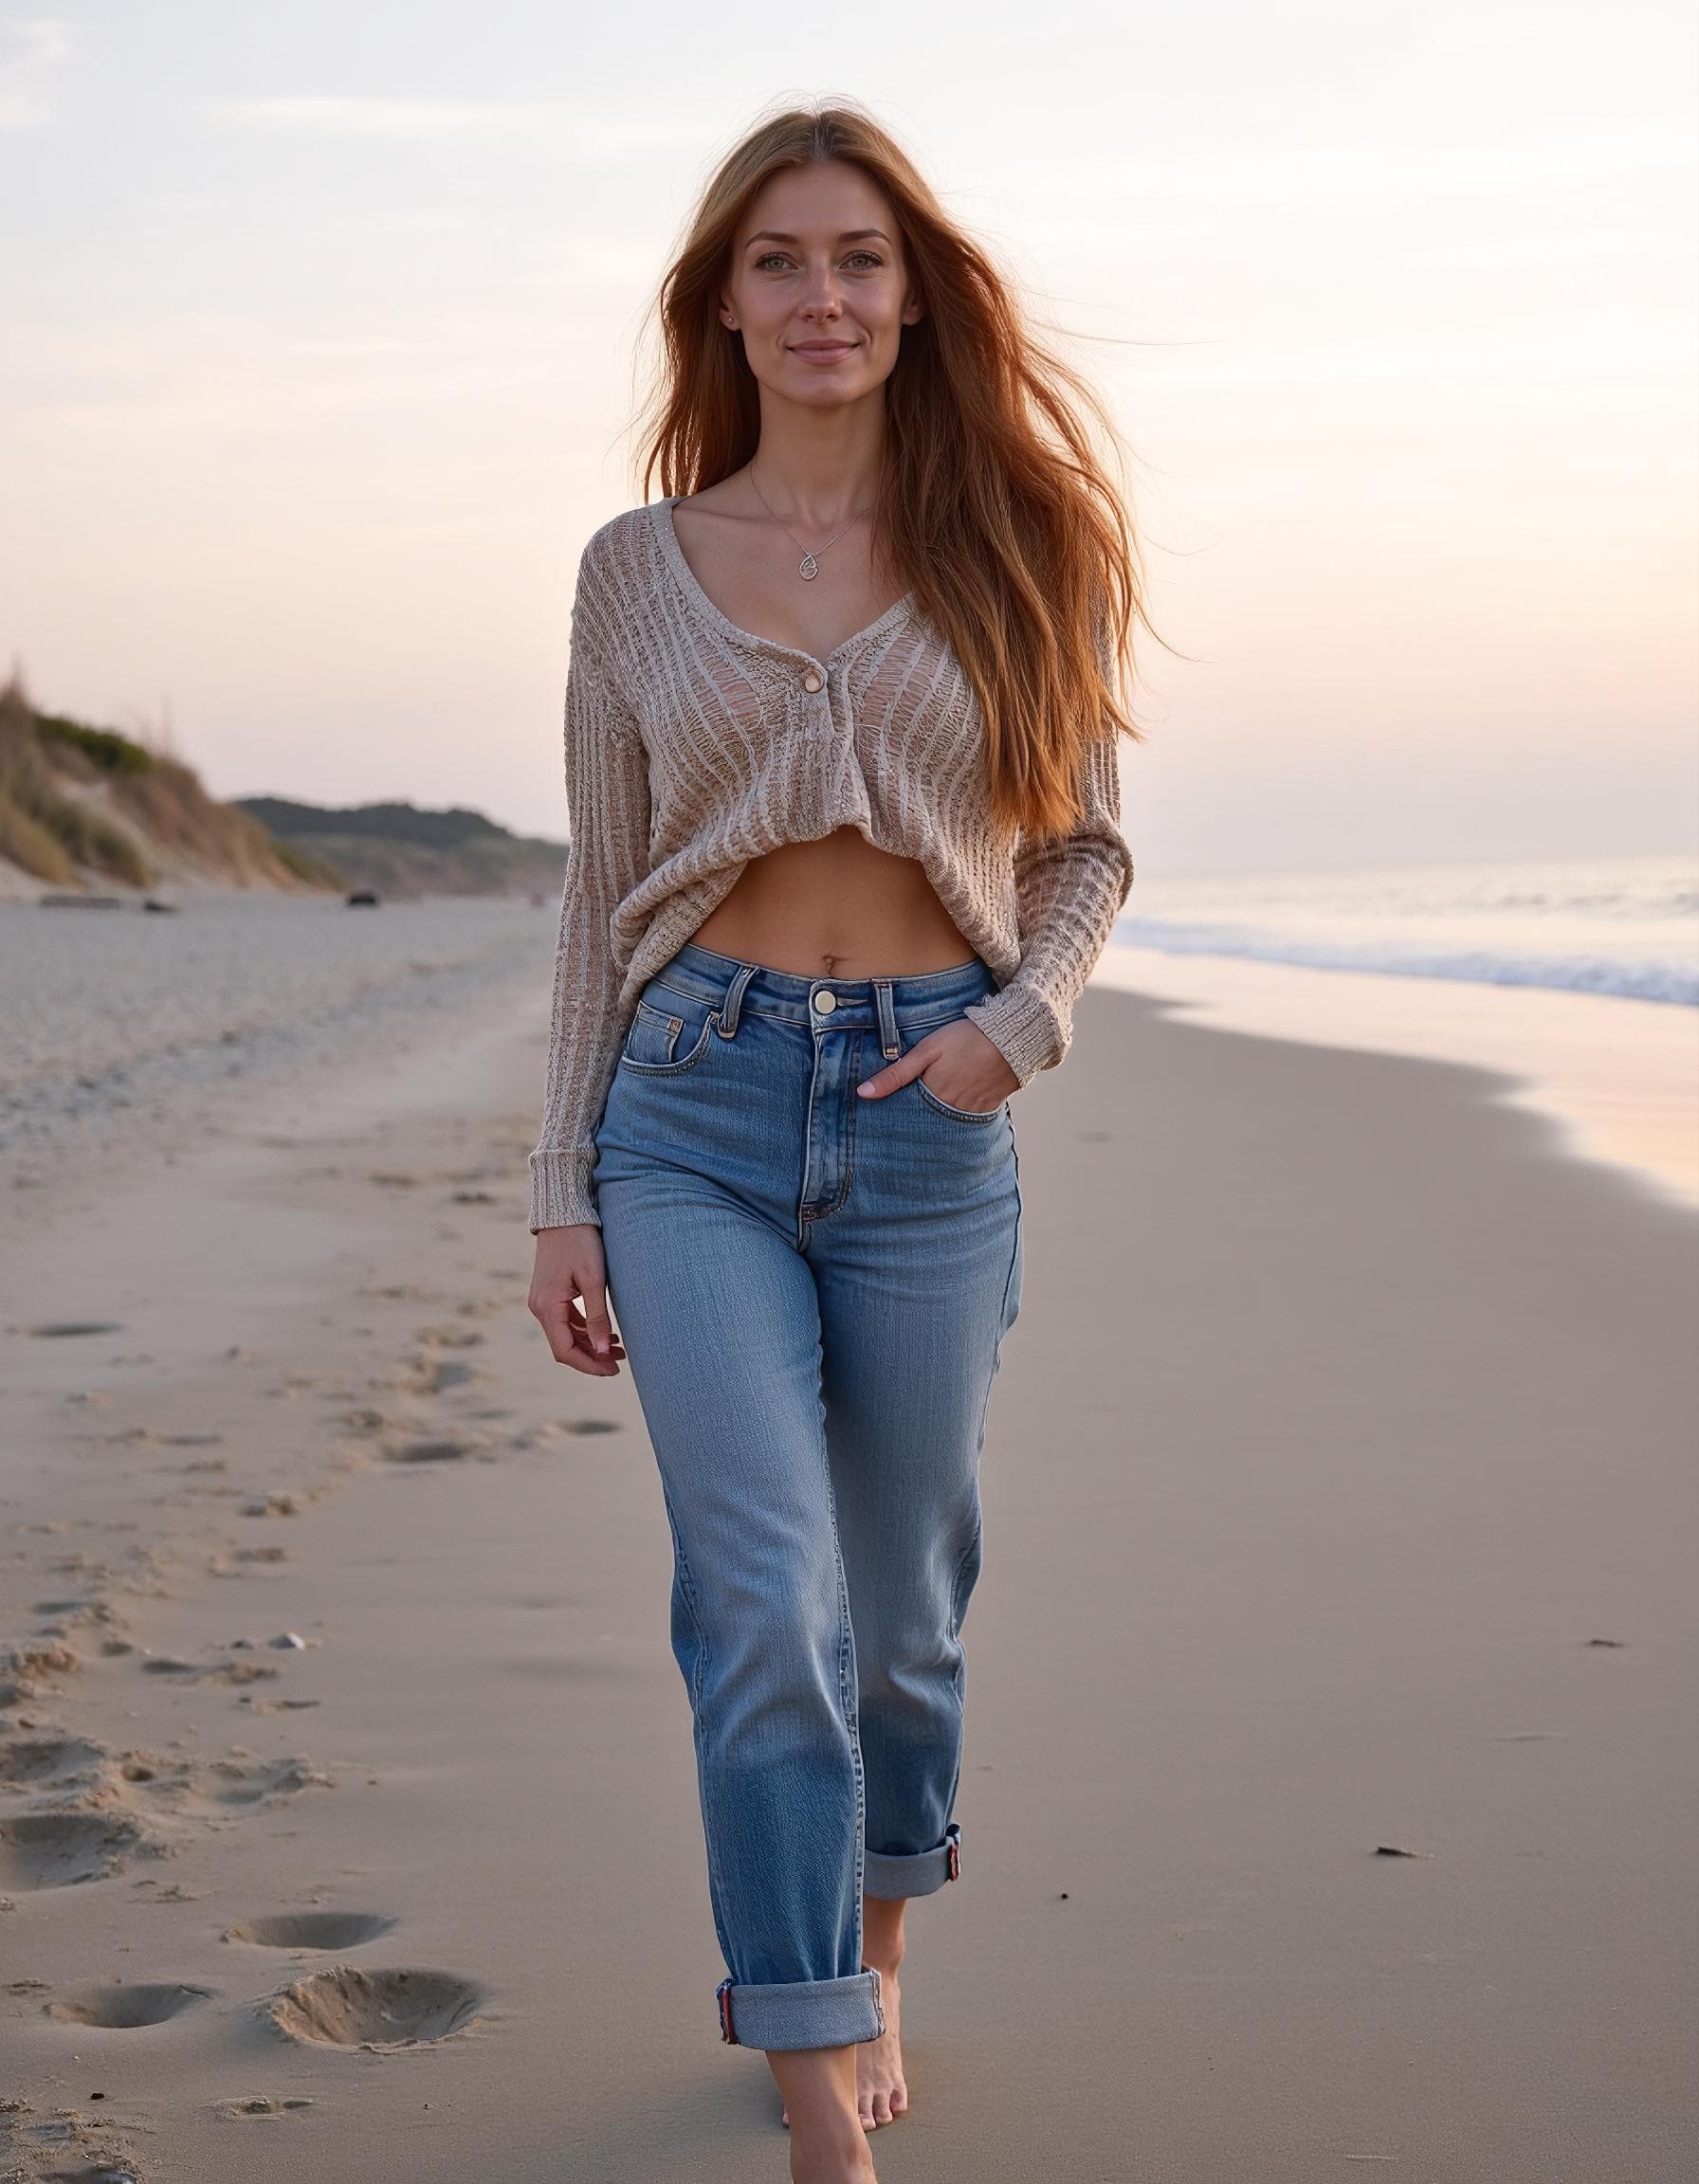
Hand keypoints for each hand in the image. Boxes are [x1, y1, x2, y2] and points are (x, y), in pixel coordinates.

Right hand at [528, 1223, 626, 1375]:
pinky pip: (566, 1321)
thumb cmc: (581, 1242)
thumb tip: (603, 1351)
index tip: (614, 1370)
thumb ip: (597, 1318)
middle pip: (564, 1346)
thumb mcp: (593, 1280)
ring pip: (566, 1335)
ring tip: (618, 1349)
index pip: (565, 1351)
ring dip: (590, 1344)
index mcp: (547, 1307)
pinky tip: (605, 1332)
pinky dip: (584, 1330)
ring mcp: (543, 1301)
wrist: (564, 1213)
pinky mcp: (550, 1294)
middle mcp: (539, 1308)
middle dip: (592, 1357)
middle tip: (620, 1362)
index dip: (590, 1365)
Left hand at [855, 1019, 1019, 1111]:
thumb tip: (863, 1093)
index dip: (896, 1117)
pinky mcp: (988, 1108)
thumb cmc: (966, 1038)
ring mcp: (971, 1111)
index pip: (907, 1116)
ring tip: (927, 1119)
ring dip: (936, 1122)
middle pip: (927, 1123)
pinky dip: (957, 1118)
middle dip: (916, 1124)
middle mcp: (951, 1109)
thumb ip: (895, 1074)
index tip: (882, 1122)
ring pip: (947, 1123)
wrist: (1011, 1037)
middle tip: (900, 1130)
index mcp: (932, 1095)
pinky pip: (968, 1121)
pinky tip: (951, 1112)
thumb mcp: (926, 1050)